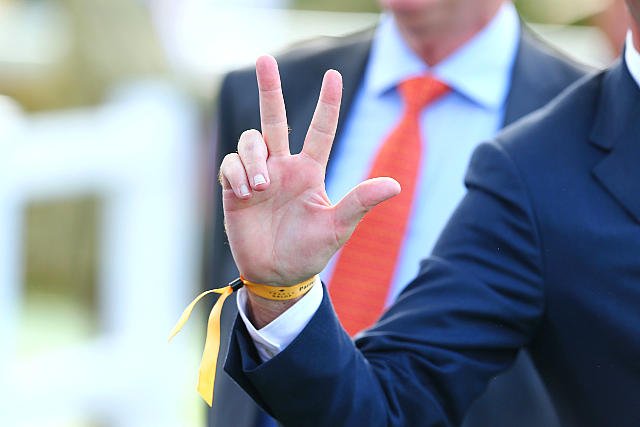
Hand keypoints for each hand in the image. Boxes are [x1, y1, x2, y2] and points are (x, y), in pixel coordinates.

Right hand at [220, 55, 399, 286]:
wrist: (276, 274)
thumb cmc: (310, 251)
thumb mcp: (337, 227)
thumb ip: (360, 203)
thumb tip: (395, 185)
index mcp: (310, 170)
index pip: (320, 130)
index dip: (328, 103)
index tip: (333, 74)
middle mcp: (283, 166)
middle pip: (275, 118)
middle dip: (269, 88)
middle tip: (264, 58)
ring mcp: (258, 175)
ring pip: (250, 141)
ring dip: (254, 158)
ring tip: (262, 187)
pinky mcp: (234, 187)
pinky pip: (230, 164)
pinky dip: (237, 174)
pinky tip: (247, 195)